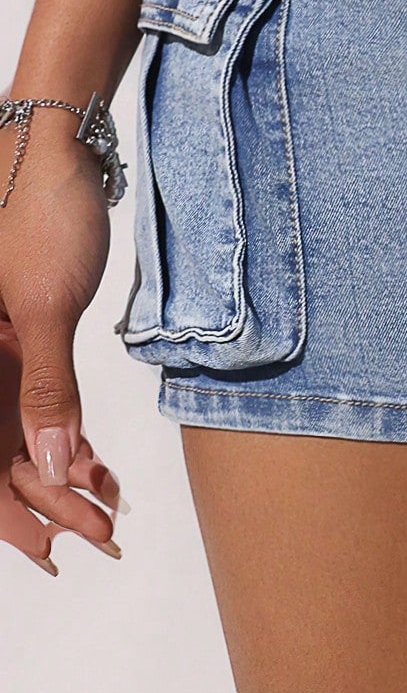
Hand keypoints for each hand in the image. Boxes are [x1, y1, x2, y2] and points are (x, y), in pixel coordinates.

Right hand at [0, 119, 125, 576]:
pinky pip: (37, 399)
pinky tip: (100, 462)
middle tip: (106, 533)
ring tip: (110, 504)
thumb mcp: (46, 306)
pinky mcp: (22, 331)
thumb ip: (46, 390)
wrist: (58, 141)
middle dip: (50, 501)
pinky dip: (69, 432)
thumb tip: (56, 470)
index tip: (57, 551)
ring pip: (21, 431)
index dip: (13, 514)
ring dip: (63, 471)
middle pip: (1, 454)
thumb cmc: (41, 209)